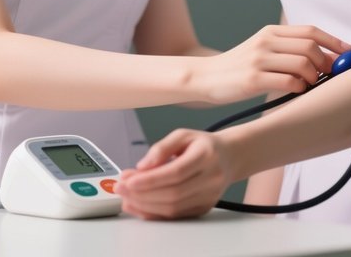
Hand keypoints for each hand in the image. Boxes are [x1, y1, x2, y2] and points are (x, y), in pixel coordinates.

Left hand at [116, 129, 230, 218]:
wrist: (229, 157)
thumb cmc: (203, 145)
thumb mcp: (183, 135)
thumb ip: (161, 148)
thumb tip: (142, 166)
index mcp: (206, 155)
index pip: (176, 172)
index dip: (150, 179)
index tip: (128, 179)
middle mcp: (211, 178)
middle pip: (173, 193)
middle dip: (142, 193)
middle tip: (120, 187)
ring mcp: (208, 196)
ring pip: (173, 208)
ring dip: (144, 204)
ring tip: (126, 196)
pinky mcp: (203, 208)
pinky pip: (175, 216)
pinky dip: (153, 212)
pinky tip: (138, 205)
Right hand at [193, 25, 350, 103]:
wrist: (206, 77)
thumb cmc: (238, 67)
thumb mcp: (261, 49)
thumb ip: (287, 49)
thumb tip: (323, 57)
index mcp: (270, 32)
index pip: (310, 31)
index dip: (333, 42)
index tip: (349, 52)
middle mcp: (266, 42)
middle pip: (310, 47)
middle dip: (327, 61)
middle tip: (331, 74)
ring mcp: (259, 60)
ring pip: (303, 64)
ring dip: (314, 76)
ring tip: (311, 84)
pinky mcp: (253, 79)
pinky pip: (289, 82)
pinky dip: (300, 87)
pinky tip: (297, 91)